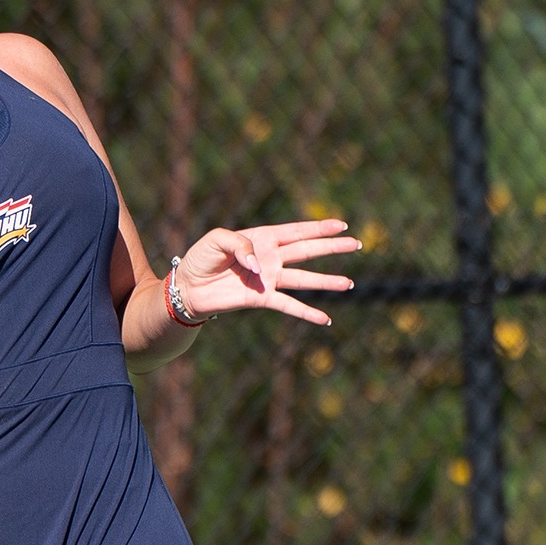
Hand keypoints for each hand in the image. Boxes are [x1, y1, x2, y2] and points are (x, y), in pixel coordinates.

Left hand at [174, 219, 358, 325]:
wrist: (188, 286)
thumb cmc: (201, 257)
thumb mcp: (217, 240)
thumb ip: (241, 246)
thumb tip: (261, 267)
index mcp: (262, 237)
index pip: (296, 231)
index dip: (319, 228)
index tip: (342, 225)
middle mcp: (270, 257)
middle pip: (307, 251)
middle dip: (332, 247)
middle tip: (357, 244)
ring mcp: (269, 279)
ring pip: (304, 279)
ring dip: (326, 281)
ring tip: (349, 283)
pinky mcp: (262, 298)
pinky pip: (288, 305)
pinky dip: (306, 312)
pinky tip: (324, 319)